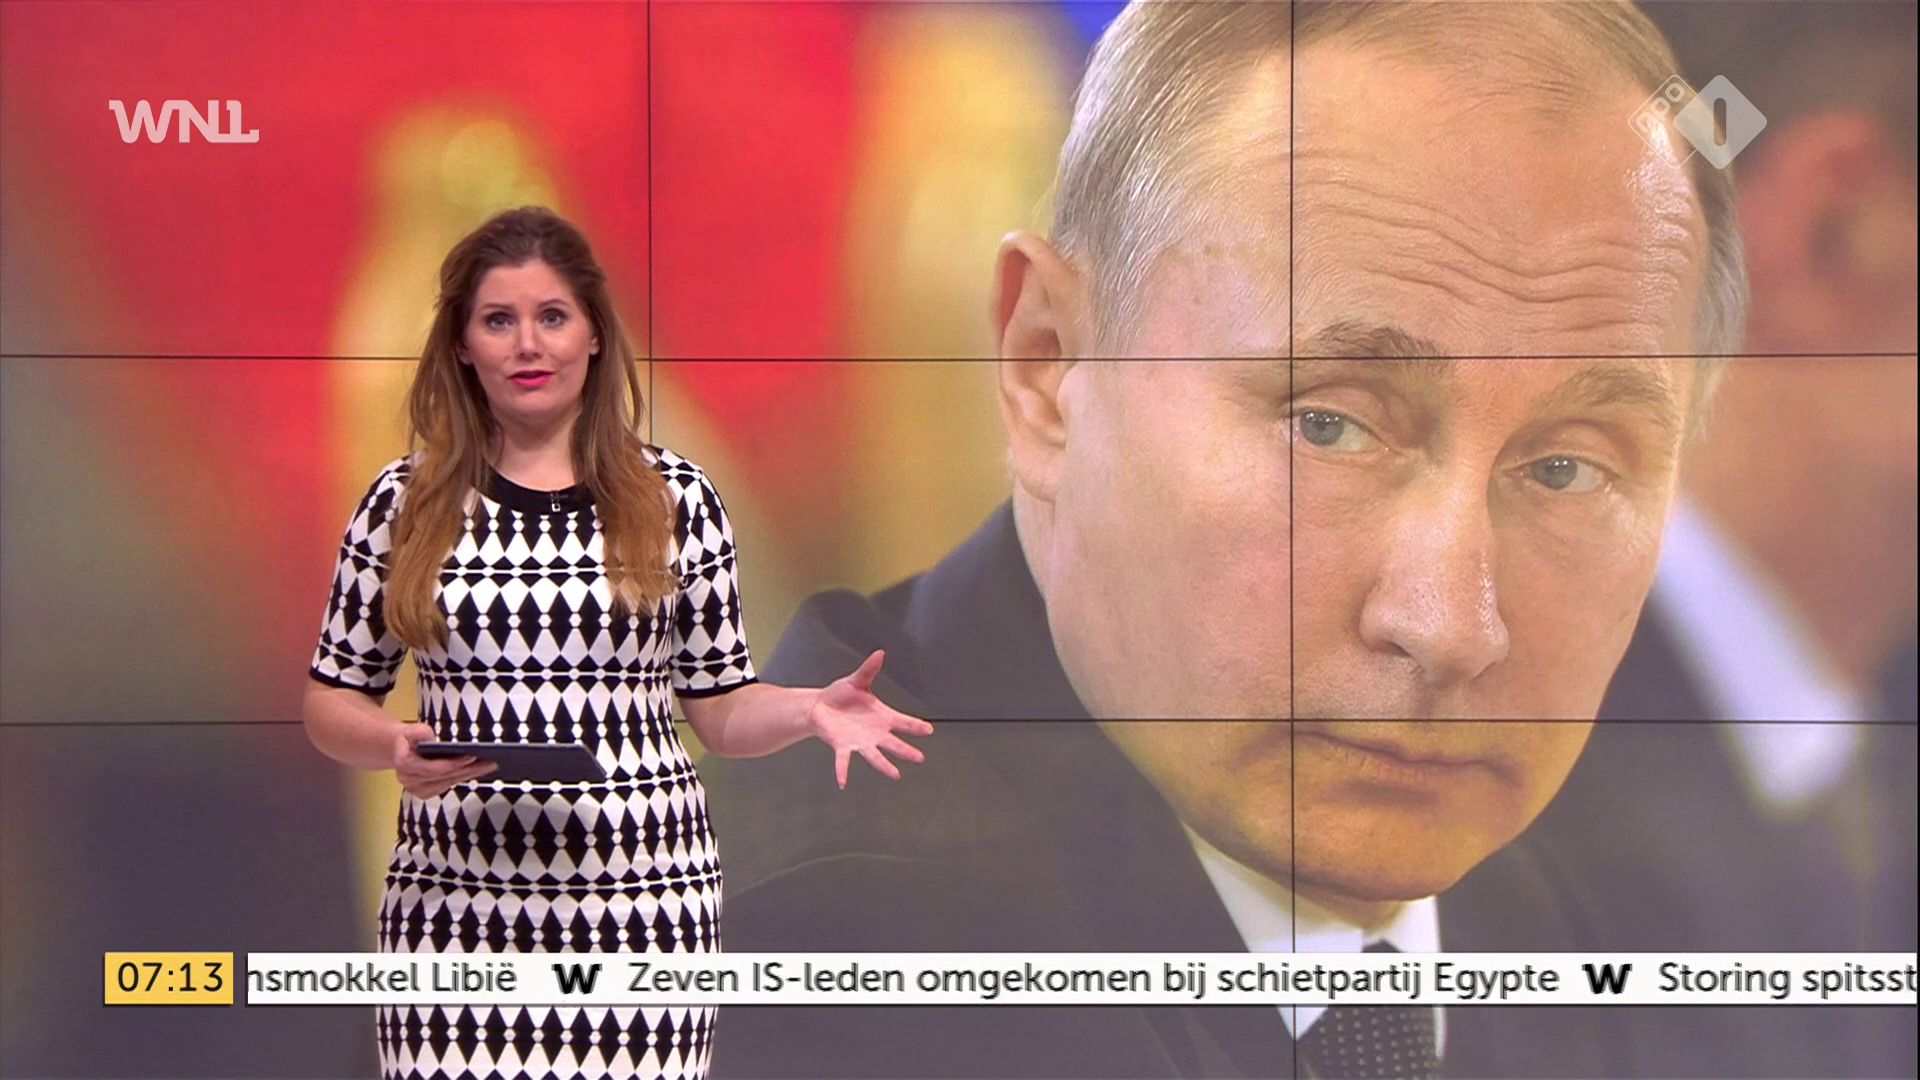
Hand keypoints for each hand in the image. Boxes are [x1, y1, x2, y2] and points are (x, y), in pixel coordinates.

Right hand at [393, 723, 496, 798]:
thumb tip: (431, 738)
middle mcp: (409, 780)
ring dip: (470, 775)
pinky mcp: (425, 793)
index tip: (472, 756)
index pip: (435, 768)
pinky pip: (448, 785)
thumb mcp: (411, 728)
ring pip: (449, 782)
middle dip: (469, 769)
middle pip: (446, 777)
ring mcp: (417, 789)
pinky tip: (476, 771)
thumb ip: (419, 732)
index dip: (455, 763)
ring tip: (488, 766)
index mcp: (404, 764)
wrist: (400, 748)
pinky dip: (463, 777)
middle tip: (490, 762)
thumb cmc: (408, 738)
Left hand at [810, 650, 934, 788]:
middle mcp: (874, 732)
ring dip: (884, 765)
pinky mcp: (842, 746)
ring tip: (895, 774)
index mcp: (881, 716)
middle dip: (905, 750)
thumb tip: (879, 652)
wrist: (820, 706)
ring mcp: (859, 741)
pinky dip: (842, 771)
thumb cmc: (841, 695)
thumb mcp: (857, 680)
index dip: (915, 726)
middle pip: (893, 743)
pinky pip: (843, 761)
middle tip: (919, 757)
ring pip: (874, 756)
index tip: (929, 730)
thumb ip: (869, 669)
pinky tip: (842, 783)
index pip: (902, 721)